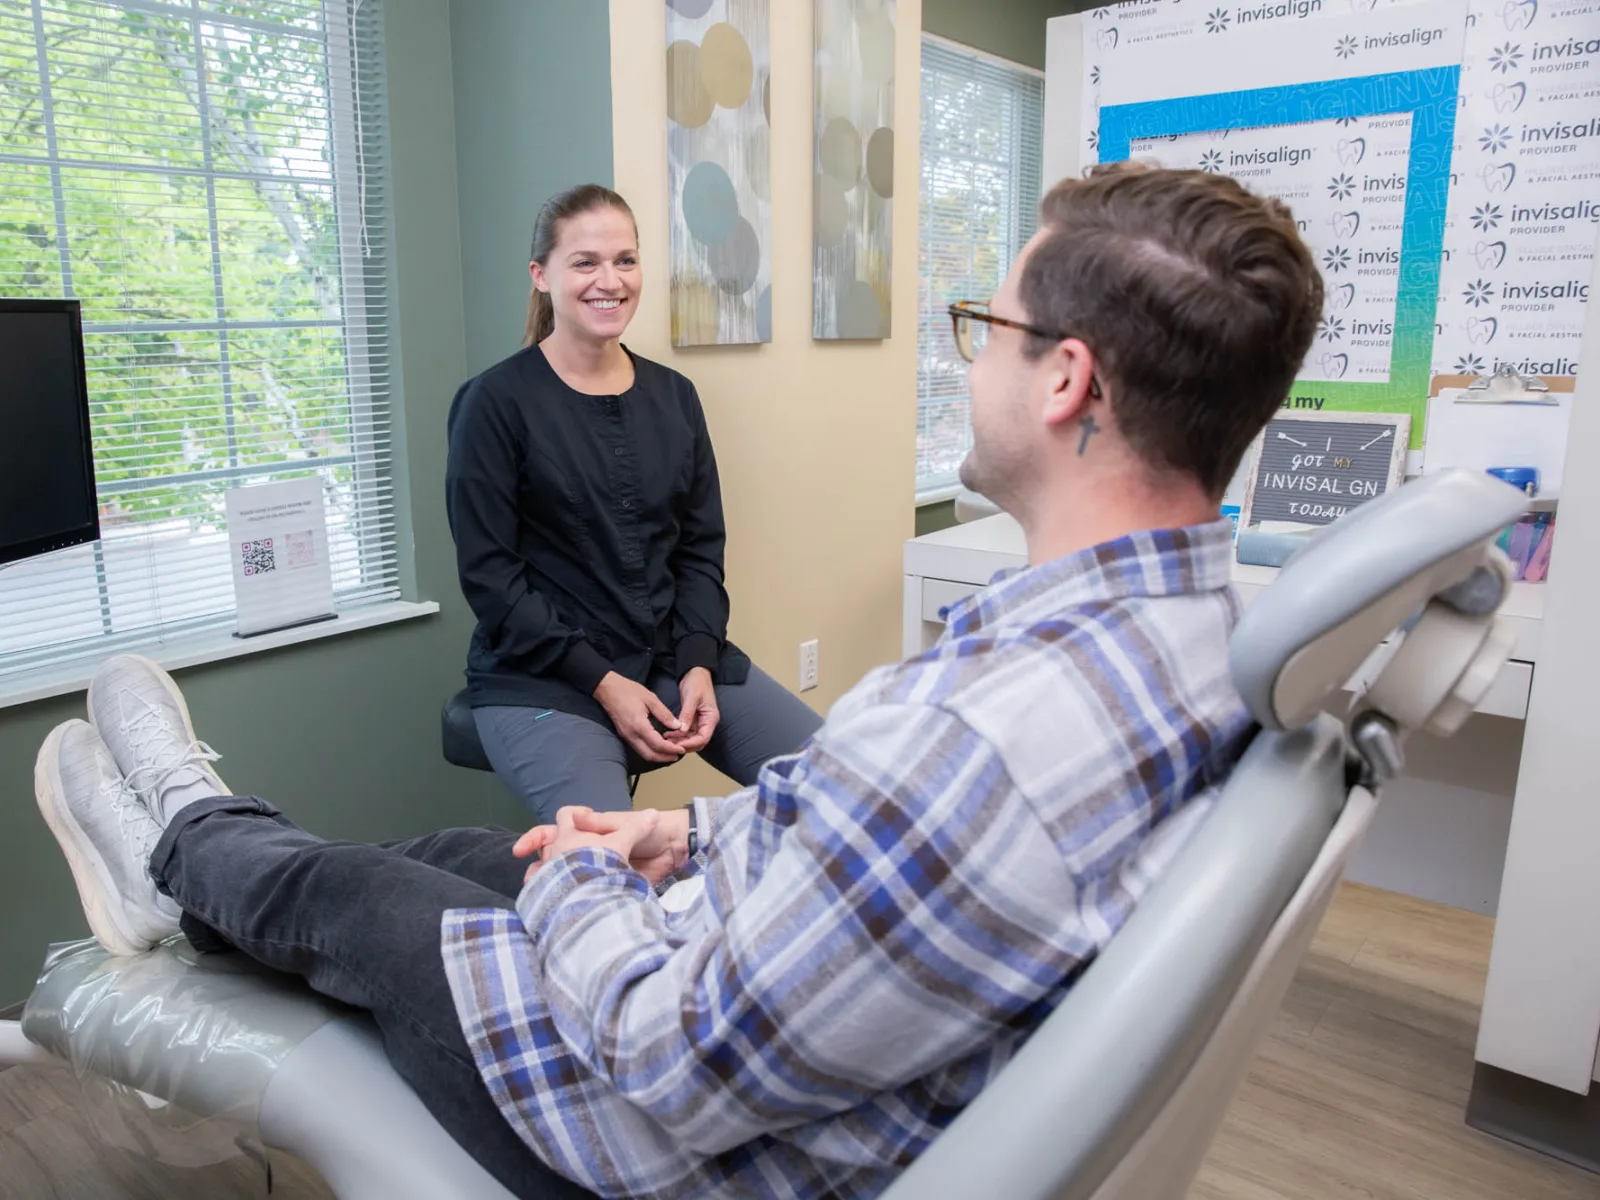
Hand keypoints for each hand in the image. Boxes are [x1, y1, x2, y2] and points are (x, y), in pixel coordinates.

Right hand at [515, 805, 689, 885]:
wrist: (676, 851)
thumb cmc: (651, 830)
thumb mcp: (622, 822)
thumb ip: (597, 822)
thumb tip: (571, 818)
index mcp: (586, 832)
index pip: (552, 832)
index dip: (535, 839)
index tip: (522, 849)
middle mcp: (586, 851)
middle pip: (552, 859)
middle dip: (538, 868)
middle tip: (531, 879)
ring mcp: (595, 871)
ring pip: (564, 879)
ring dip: (551, 886)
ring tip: (542, 896)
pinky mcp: (606, 888)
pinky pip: (584, 895)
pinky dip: (572, 900)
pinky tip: (560, 909)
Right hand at [593, 672, 684, 763]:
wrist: (607, 689)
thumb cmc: (628, 690)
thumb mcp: (651, 699)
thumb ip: (665, 714)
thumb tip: (678, 726)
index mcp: (639, 726)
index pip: (658, 745)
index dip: (671, 749)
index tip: (682, 749)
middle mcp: (631, 735)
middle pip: (650, 755)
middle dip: (665, 758)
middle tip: (678, 755)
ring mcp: (626, 736)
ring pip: (643, 753)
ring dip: (658, 756)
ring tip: (670, 753)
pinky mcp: (624, 735)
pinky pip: (638, 748)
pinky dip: (650, 750)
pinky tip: (658, 746)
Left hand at [667, 667, 718, 752]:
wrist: (695, 673)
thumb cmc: (697, 682)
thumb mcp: (692, 697)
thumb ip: (687, 714)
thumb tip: (683, 730)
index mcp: (711, 718)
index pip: (703, 738)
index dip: (691, 744)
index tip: (678, 744)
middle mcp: (706, 722)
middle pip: (698, 742)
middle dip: (684, 745)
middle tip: (669, 745)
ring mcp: (699, 722)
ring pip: (691, 738)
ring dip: (680, 741)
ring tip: (665, 740)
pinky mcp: (692, 720)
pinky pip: (686, 732)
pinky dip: (678, 735)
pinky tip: (667, 735)